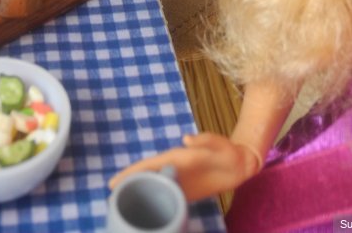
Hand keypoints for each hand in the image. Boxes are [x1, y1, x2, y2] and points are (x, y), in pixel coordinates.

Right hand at [108, 133, 260, 201]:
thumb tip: (185, 138)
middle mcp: (175, 169)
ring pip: (156, 187)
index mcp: (177, 157)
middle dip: (129, 184)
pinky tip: (150, 213)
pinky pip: (168, 197)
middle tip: (111, 198)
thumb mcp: (218, 142)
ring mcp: (181, 180)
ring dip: (141, 194)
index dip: (131, 172)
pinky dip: (157, 203)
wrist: (240, 162)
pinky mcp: (188, 191)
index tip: (114, 183)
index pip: (149, 165)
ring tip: (123, 207)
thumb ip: (203, 139)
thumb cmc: (228, 151)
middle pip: (147, 176)